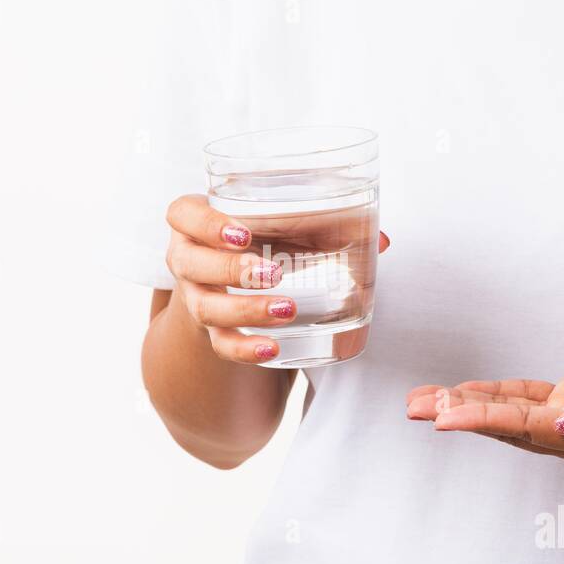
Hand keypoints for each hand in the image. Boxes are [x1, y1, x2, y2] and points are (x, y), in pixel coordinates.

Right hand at [165, 194, 388, 363]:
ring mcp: (195, 296)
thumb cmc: (262, 236)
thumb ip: (326, 224)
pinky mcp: (211, 329)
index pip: (182, 215)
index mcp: (195, 220)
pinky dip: (245, 348)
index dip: (206, 224)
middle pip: (189, 263)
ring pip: (205, 308)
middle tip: (273, 273)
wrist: (233, 279)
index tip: (243, 232)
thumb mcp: (282, 221)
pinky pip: (220, 344)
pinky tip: (273, 348)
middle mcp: (186, 258)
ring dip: (245, 310)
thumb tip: (381, 240)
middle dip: (230, 270)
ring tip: (287, 309)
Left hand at [404, 344, 563, 465]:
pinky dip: (494, 394)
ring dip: (466, 405)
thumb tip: (563, 422)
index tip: (441, 415)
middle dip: (457, 414)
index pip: (523, 428)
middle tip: (413, 406)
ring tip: (423, 400)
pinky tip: (466, 391)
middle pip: (503, 426)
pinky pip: (524, 401)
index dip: (480, 419)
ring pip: (507, 415)